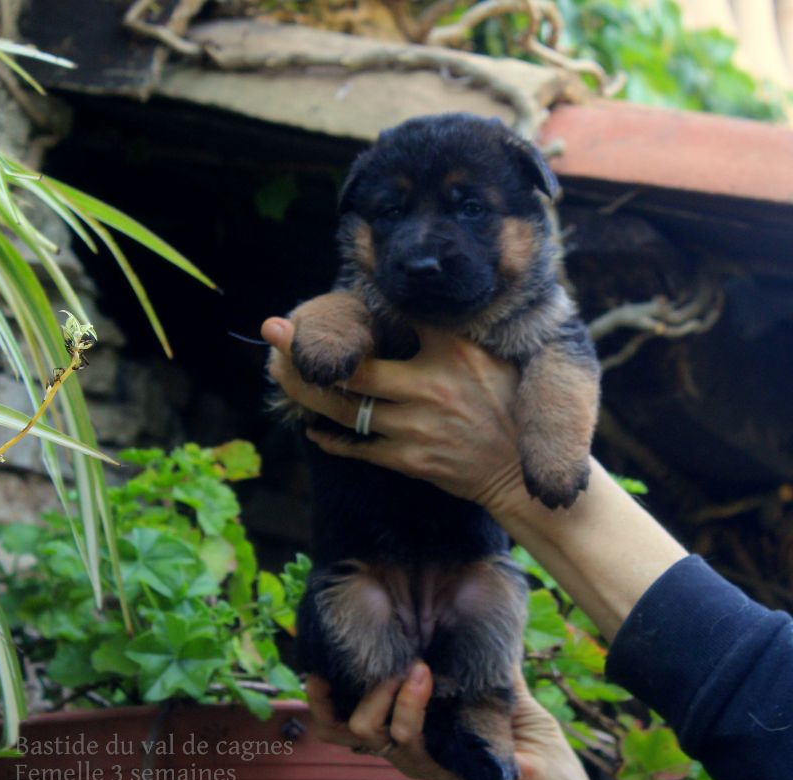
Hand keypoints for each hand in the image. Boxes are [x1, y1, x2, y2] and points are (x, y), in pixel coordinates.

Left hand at [263, 317, 526, 511]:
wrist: (521, 472)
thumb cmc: (510, 408)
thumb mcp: (493, 356)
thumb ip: (450, 332)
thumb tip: (411, 301)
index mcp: (453, 351)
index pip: (397, 316)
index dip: (360, 303)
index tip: (329, 293)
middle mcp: (431, 386)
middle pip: (352, 369)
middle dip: (304, 350)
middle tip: (271, 330)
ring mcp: (417, 427)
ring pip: (344, 409)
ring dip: (304, 391)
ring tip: (276, 371)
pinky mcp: (410, 460)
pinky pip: (358, 447)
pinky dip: (330, 438)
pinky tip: (312, 428)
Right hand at [305, 662, 617, 779]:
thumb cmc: (527, 738)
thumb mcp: (495, 685)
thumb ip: (477, 654)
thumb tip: (472, 605)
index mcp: (410, 729)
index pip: (350, 720)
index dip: (324, 698)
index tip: (315, 663)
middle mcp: (409, 749)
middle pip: (344, 732)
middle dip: (333, 699)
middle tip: (353, 663)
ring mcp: (424, 765)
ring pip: (373, 734)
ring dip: (387, 693)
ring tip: (413, 664)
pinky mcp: (444, 773)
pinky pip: (411, 742)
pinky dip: (411, 705)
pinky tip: (423, 675)